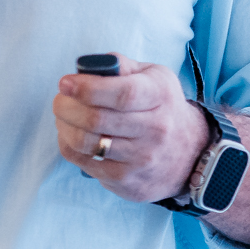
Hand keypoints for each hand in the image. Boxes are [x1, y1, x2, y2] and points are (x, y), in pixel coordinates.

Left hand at [53, 54, 212, 203]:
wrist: (190, 152)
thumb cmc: (162, 106)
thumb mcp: (153, 77)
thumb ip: (121, 66)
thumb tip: (86, 67)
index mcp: (160, 96)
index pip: (122, 94)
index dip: (87, 88)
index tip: (65, 83)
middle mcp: (155, 130)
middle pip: (97, 120)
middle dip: (66, 107)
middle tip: (59, 100)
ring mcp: (142, 160)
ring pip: (88, 144)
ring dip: (65, 127)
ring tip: (63, 117)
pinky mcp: (128, 182)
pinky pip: (86, 164)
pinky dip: (70, 147)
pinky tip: (71, 136)